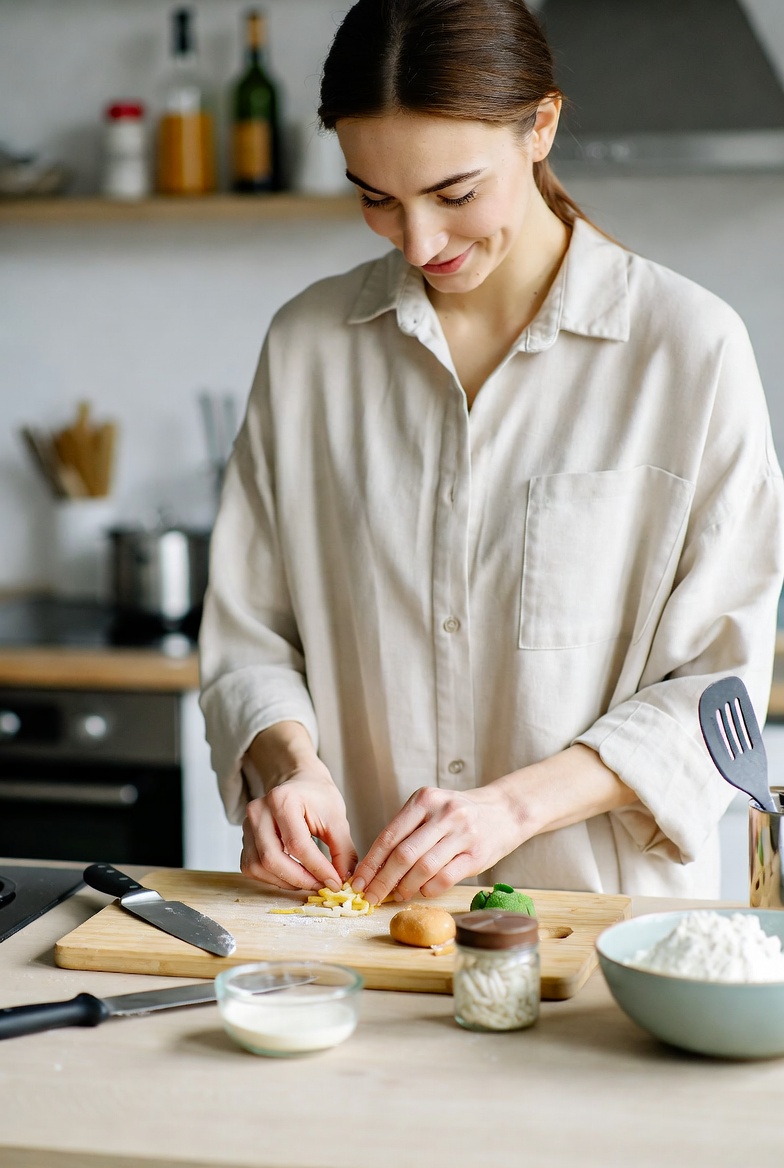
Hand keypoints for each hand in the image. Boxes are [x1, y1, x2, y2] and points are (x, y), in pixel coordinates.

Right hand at [240, 723, 357, 891]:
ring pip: (258, 867)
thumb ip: (342, 851)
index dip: (317, 868)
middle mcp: (259, 812)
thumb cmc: (318, 798)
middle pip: (272, 859)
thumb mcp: (337, 819)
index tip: (334, 883)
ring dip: (285, 882)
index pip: (297, 844)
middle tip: (321, 886)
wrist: (300, 783)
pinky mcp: (245, 839)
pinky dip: (271, 878)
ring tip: (308, 881)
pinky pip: (251, 867)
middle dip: (299, 879)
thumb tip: (342, 881)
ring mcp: (247, 825)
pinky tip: (291, 876)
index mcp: (283, 800)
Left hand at [351, 783, 523, 905]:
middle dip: (382, 881)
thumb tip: (374, 869)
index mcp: (425, 799)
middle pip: (403, 854)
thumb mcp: (431, 810)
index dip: (370, 863)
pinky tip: (422, 890)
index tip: (357, 882)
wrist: (504, 811)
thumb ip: (406, 832)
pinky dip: (428, 889)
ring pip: (423, 869)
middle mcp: (444, 813)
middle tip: (370, 897)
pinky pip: (445, 879)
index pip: (389, 835)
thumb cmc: (458, 815)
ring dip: (405, 887)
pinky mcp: (476, 855)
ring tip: (397, 894)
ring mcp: (462, 833)